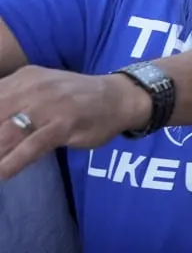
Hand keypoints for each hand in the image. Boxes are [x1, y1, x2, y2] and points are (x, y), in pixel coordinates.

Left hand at [0, 66, 150, 178]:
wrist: (119, 97)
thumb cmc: (75, 98)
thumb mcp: (39, 89)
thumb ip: (11, 101)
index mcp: (22, 79)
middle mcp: (32, 89)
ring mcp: (49, 106)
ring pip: (6, 134)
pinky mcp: (64, 124)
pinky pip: (32, 146)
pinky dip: (13, 162)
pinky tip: (3, 173)